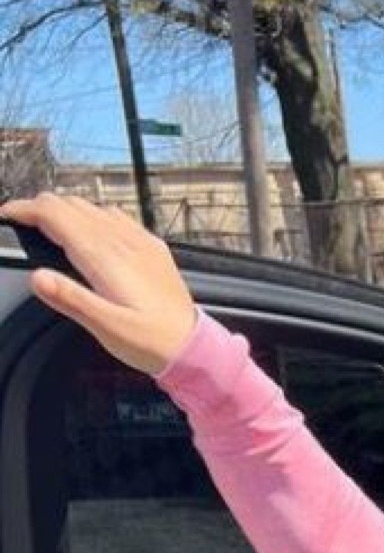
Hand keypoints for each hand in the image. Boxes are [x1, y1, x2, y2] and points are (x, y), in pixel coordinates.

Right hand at [0, 192, 196, 375]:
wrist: (195, 348)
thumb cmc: (152, 342)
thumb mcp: (106, 328)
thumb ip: (70, 299)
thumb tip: (37, 277)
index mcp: (105, 257)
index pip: (55, 215)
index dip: (25, 210)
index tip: (7, 216)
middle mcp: (122, 241)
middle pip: (70, 204)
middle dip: (41, 207)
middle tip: (23, 223)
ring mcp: (140, 241)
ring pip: (92, 207)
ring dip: (66, 210)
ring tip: (48, 225)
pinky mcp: (152, 248)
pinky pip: (117, 217)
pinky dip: (93, 216)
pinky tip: (90, 231)